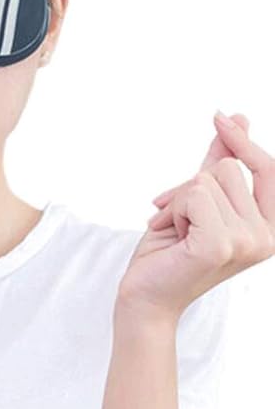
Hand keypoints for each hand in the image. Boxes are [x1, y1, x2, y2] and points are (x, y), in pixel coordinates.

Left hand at [117, 111, 274, 319]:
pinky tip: (172, 235)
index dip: (243, 141)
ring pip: (205, 180)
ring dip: (179, 201)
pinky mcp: (221, 246)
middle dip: (190, 187)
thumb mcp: (197, 198)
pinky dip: (173, 209)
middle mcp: (267, 237)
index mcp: (268, 226)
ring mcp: (248, 243)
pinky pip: (194, 195)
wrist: (146, 291)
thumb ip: (219, 162)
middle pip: (226, 169)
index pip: (269, 169)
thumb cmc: (170, 247)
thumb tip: (238, 117)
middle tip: (179, 219)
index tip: (220, 117)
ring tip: (177, 229)